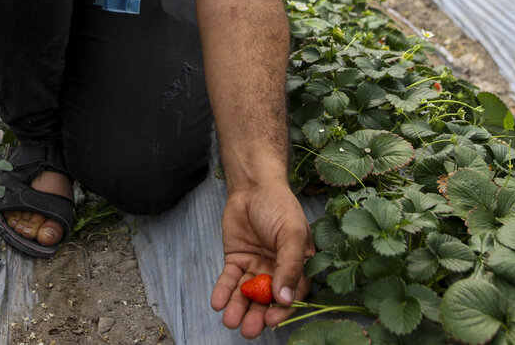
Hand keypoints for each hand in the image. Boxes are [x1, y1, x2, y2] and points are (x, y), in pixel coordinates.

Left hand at [210, 181, 313, 338]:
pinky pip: (229, 280)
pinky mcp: (236, 259)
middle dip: (256, 315)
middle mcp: (276, 269)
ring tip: (230, 321)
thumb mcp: (291, 234)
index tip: (270, 321)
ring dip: (239, 308)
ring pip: (247, 293)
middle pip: (266, 299)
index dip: (281, 310)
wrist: (253, 185)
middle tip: (247, 329)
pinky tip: (218, 303)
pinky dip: (224, 292)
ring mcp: (256, 265)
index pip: (291, 294)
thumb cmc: (279, 206)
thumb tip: (285, 298)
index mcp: (297, 265)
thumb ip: (290, 266)